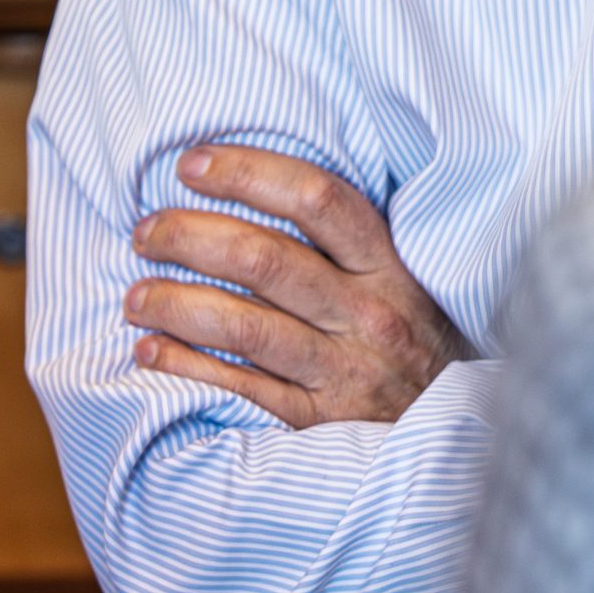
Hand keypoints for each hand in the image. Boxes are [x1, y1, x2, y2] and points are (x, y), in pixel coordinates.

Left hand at [126, 145, 475, 428]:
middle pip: (265, 260)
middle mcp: (368, 313)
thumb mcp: (405, 276)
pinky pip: (242, 390)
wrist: (459, 429)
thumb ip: (347, 240)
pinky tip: (149, 350)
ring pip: (245, 327)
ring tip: (134, 295)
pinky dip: (187, 367)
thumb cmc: (416, 336)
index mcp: (389, 264)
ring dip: (175, 304)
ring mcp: (344, 371)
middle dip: (189, 237)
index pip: (316, 198)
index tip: (190, 164)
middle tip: (146, 231)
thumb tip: (253, 186)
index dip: (247, 173)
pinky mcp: (320, 422)